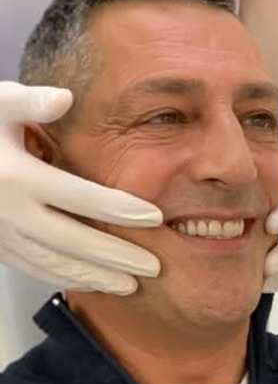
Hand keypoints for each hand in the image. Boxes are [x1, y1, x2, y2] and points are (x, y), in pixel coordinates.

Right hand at [0, 82, 162, 293]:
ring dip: (93, 277)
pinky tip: (92, 283)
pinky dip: (64, 278)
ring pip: (53, 263)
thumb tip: (64, 99)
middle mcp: (9, 212)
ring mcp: (0, 234)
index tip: (155, 217)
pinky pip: (33, 268)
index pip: (79, 197)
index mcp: (17, 177)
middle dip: (115, 256)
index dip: (119, 208)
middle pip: (72, 240)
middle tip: (155, 267)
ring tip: (131, 285)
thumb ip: (30, 102)